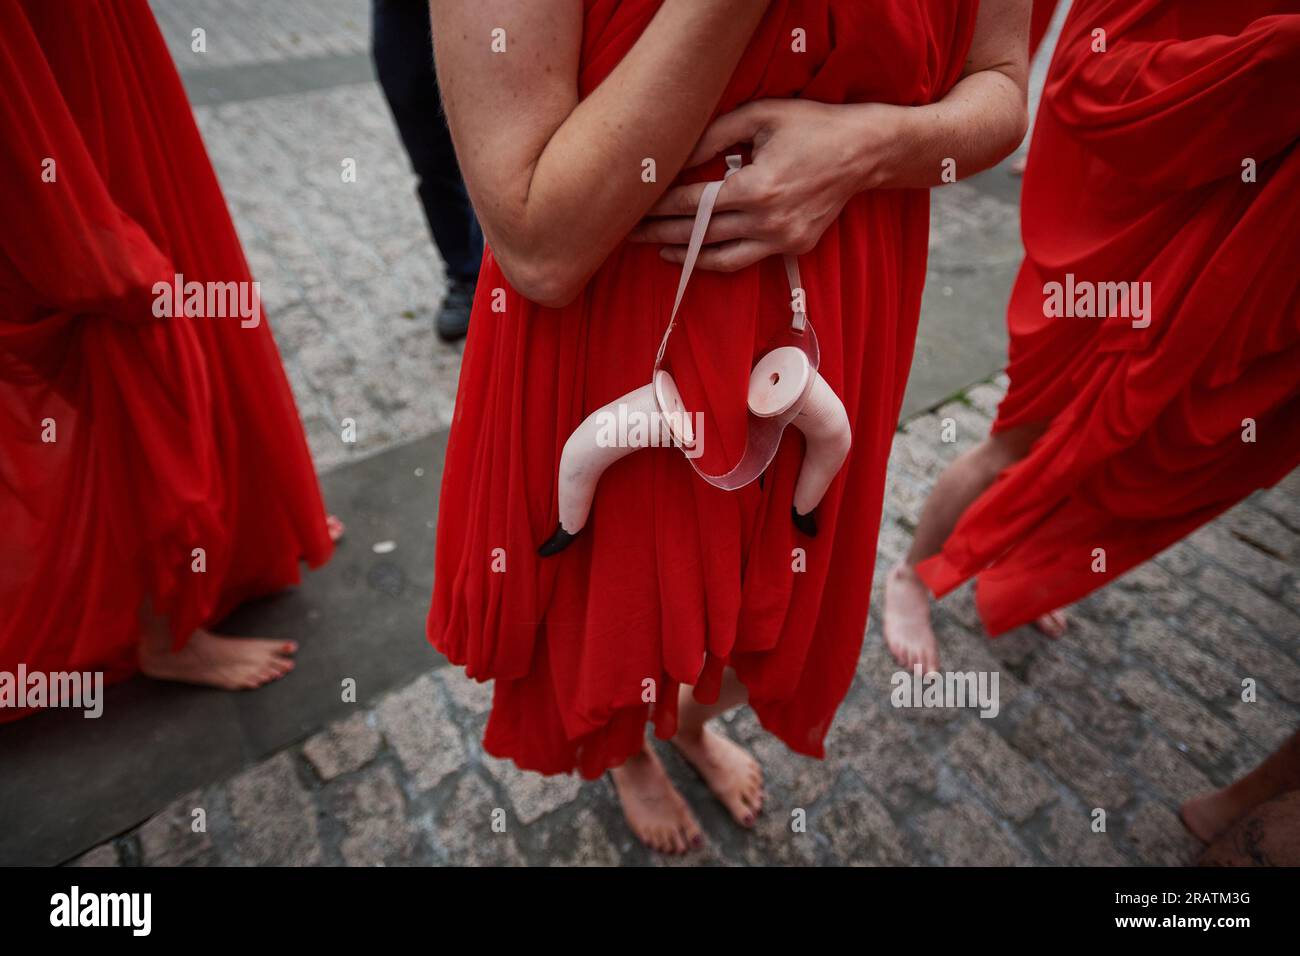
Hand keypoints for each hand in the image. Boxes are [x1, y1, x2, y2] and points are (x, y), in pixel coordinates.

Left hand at [629, 98, 901, 271]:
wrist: (864, 152)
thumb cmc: (811, 126)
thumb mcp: (759, 117)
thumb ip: (713, 136)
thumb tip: (675, 158)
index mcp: (757, 187)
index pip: (694, 203)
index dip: (660, 207)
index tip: (634, 207)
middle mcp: (768, 221)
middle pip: (700, 234)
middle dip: (660, 233)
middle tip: (629, 233)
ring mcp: (782, 240)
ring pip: (721, 257)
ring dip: (685, 254)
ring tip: (656, 248)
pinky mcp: (793, 248)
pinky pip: (745, 259)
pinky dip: (717, 258)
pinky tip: (695, 253)